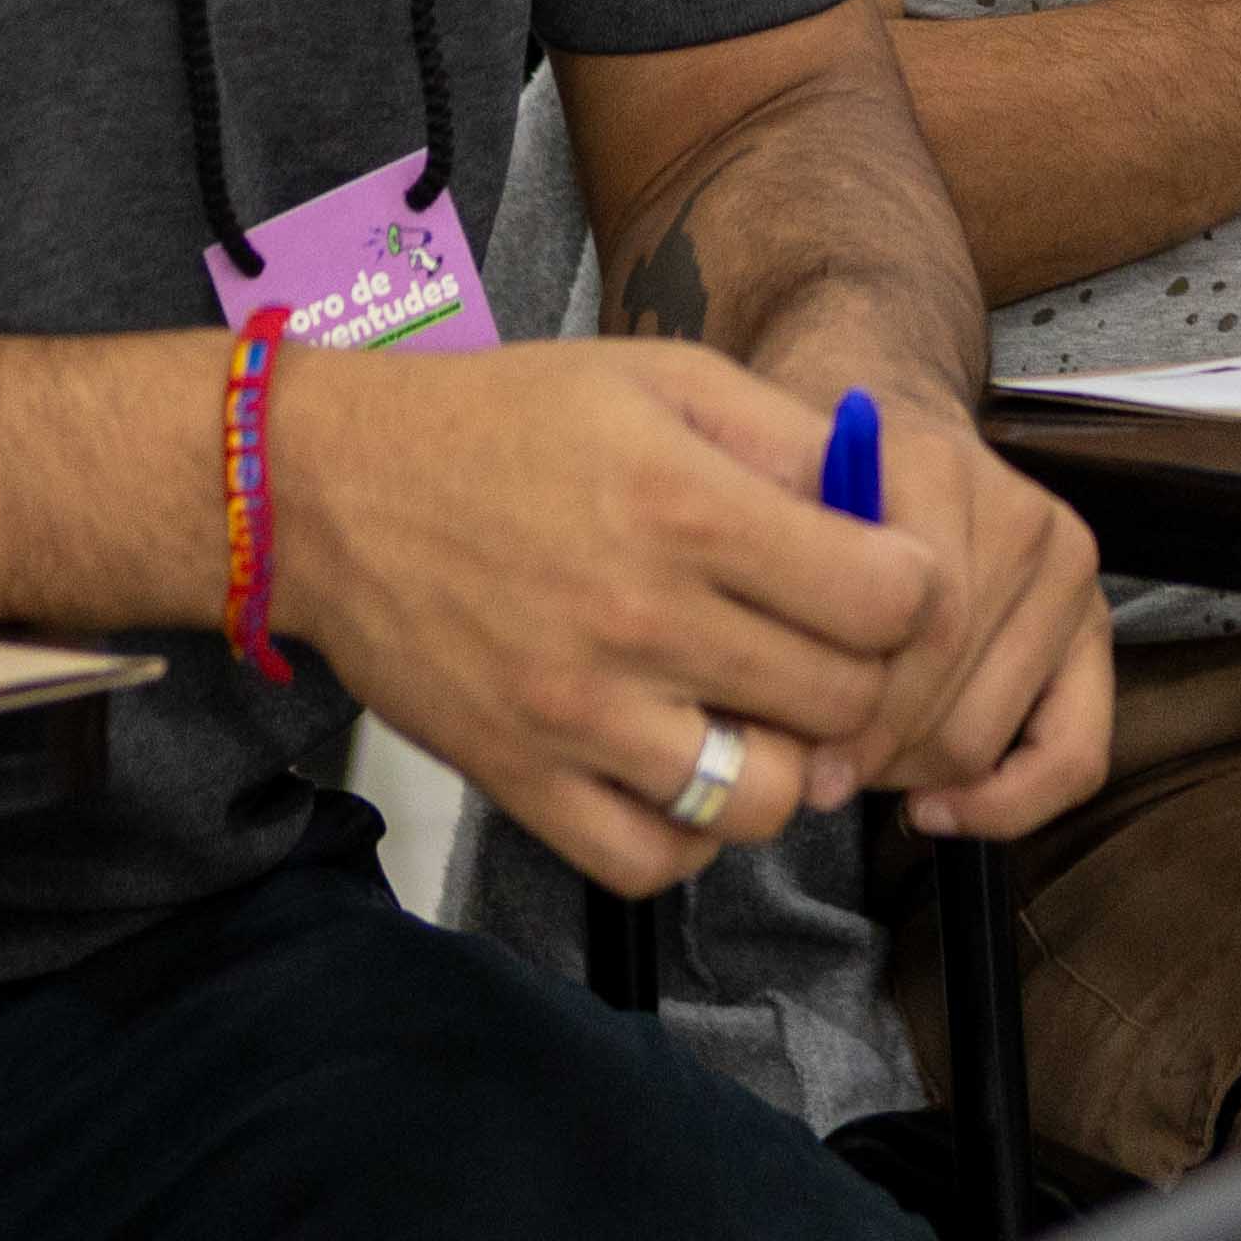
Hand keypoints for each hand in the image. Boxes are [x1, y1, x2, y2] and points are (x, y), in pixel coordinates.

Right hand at [262, 335, 960, 894]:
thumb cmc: (506, 419)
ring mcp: (577, 716)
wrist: (329, 490)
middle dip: (863, 676)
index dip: (911, 592)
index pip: (887, 601)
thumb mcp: (663, 379)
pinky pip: (653, 861)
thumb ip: (787, 439)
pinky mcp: (519, 781)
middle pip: (841, 703)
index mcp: (687, 509)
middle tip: (830, 646)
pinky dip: (693, 834)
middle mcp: (640, 622)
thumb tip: (885, 506)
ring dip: (786, 765)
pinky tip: (689, 767)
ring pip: (763, 803)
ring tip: (761, 711)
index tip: (886, 579)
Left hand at [740, 371, 1115, 841]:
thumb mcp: (764, 499)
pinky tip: (938, 807)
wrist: (898, 409)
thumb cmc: (818, 477)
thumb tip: (770, 737)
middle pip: (941, 702)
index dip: (838, 721)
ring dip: (914, 774)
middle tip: (816, 766)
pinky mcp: (1095, 620)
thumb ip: (766, 594)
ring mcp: (1068, 569)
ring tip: (863, 759)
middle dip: (869, 757)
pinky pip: (1075, 755)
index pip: (904, 640)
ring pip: (984, 738)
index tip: (785, 760)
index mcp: (937, 473)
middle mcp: (1021, 518)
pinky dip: (1006, 804)